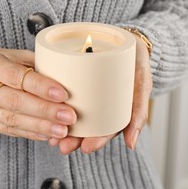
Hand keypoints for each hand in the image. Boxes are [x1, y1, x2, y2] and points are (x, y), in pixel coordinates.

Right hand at [0, 48, 76, 140]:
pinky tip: (47, 135)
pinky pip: (8, 131)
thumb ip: (30, 63)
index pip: (16, 76)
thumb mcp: (4, 54)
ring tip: (62, 130)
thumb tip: (61, 75)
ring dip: (41, 126)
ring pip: (12, 120)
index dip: (40, 86)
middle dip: (45, 110)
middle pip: (15, 101)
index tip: (63, 94)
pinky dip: (30, 133)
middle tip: (69, 116)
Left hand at [51, 35, 151, 153]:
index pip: (107, 129)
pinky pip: (65, 95)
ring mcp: (89, 93)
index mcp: (117, 109)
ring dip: (61, 126)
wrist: (127, 40)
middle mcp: (101, 105)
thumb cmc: (136, 63)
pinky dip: (55, 103)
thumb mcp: (142, 83)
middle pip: (87, 125)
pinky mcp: (77, 79)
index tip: (85, 148)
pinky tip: (45, 110)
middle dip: (74, 139)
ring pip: (74, 114)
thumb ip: (139, 109)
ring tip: (50, 136)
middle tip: (61, 146)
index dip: (97, 140)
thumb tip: (131, 145)